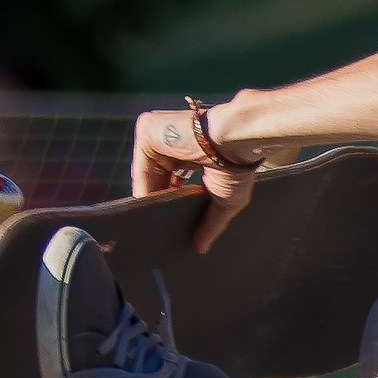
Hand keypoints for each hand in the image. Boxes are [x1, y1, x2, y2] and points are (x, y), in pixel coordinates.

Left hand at [130, 108, 257, 252]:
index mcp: (192, 151)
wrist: (236, 141)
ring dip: (148, 198)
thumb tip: (202, 248)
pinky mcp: (148, 129)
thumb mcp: (226, 200)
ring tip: (153, 224)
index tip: (170, 223)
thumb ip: (211, 222)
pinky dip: (142, 189)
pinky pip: (140, 167)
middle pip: (157, 177)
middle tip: (159, 228)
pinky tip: (149, 210)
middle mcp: (173, 140)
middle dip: (158, 201)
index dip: (171, 200)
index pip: (173, 178)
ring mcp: (159, 133)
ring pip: (146, 173)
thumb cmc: (237, 165)